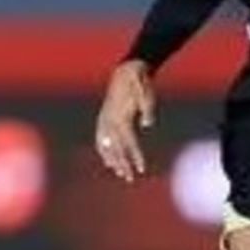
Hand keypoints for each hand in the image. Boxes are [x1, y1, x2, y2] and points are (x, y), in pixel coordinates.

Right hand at [94, 59, 155, 181]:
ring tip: (121, 174)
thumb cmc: (139, 82)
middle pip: (116, 148)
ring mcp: (104, 120)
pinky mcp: (103, 119)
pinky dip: (105, 152)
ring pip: (106, 146)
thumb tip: (148, 124)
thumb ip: (148, 107)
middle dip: (123, 164)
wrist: (126, 71)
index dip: (135, 156)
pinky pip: (101, 140)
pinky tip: (109, 162)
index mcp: (120, 116)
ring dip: (113, 161)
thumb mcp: (146, 91)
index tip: (141, 169)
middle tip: (130, 179)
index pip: (128, 142)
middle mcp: (109, 120)